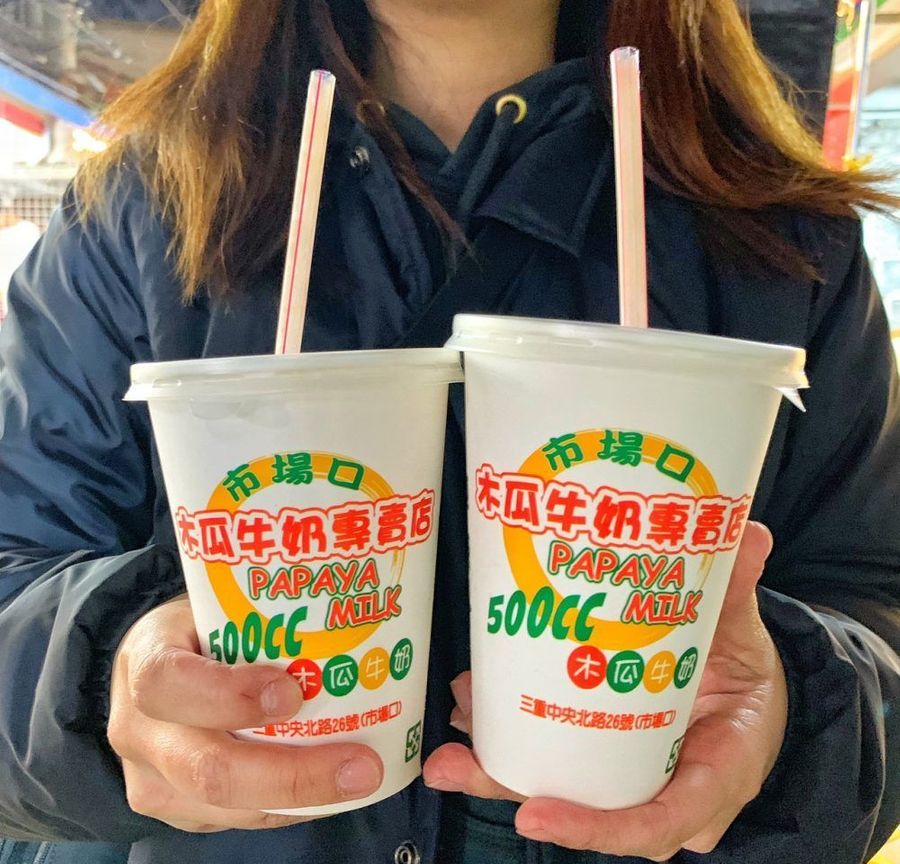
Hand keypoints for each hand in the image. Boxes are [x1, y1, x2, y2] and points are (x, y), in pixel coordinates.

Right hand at [108, 596, 383, 831]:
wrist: (157, 667)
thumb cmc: (203, 630)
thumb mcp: (219, 607)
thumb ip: (266, 617)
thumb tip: (351, 614)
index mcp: (145, 659)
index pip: (168, 681)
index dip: (228, 695)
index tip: (291, 693)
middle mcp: (138, 727)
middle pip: (205, 767)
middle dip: (289, 773)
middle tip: (358, 763)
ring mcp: (150, 778)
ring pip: (223, 805)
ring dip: (299, 799)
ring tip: (360, 780)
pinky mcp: (174, 809)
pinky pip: (234, 820)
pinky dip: (288, 808)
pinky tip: (330, 791)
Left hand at [423, 522, 787, 859]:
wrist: (744, 689)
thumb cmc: (747, 674)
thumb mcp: (745, 638)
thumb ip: (741, 592)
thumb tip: (750, 535)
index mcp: (713, 775)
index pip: (653, 822)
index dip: (593, 826)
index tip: (532, 814)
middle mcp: (664, 790)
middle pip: (584, 809)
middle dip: (512, 787)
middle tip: (453, 764)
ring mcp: (629, 776)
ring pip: (559, 787)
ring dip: (496, 762)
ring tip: (452, 721)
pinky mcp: (603, 754)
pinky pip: (554, 759)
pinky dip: (511, 737)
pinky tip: (473, 701)